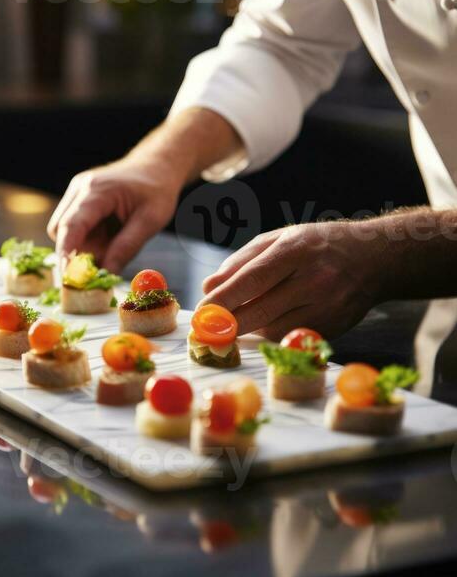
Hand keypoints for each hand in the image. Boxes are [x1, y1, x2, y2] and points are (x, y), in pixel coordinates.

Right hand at [47, 158, 180, 273]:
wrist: (156, 167)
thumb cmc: (157, 190)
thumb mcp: (150, 221)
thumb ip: (127, 247)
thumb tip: (106, 274)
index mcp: (97, 190)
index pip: (71, 225)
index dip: (66, 253)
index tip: (67, 278)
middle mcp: (80, 189)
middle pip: (61, 229)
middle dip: (75, 253)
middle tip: (99, 268)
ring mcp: (76, 193)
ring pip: (64, 230)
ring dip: (83, 246)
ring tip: (113, 244)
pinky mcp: (78, 200)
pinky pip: (74, 227)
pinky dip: (88, 239)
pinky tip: (109, 235)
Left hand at [199, 221, 386, 339]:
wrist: (376, 258)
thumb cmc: (317, 245)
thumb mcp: (280, 239)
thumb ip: (242, 261)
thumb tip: (208, 287)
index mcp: (296, 250)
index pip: (251, 279)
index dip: (222, 299)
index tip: (200, 311)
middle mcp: (314, 279)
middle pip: (260, 310)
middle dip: (227, 323)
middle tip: (206, 329)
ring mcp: (327, 306)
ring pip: (273, 329)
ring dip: (248, 328)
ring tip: (237, 320)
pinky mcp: (334, 327)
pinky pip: (290, 337)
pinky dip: (271, 333)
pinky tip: (265, 322)